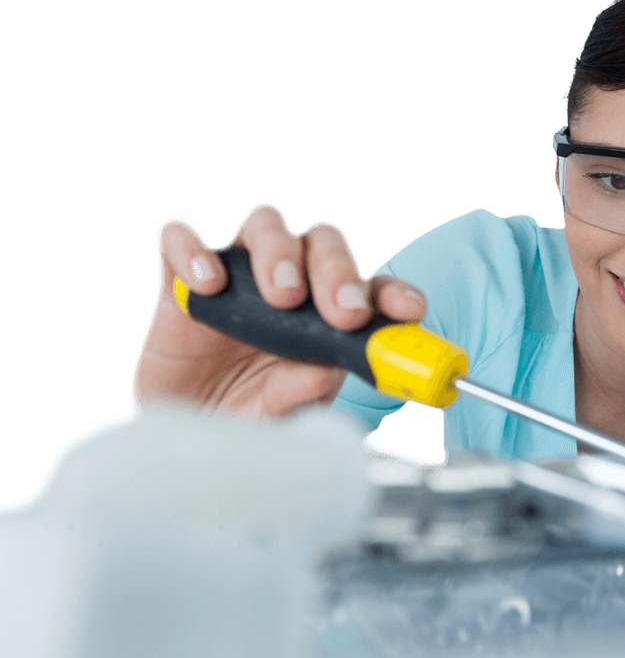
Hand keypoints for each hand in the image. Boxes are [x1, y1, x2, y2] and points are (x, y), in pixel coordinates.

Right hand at [132, 203, 426, 417]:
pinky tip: (208, 284)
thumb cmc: (251, 417)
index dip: (395, 295)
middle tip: (343, 311)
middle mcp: (293, 286)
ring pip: (266, 225)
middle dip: (340, 270)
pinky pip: (181, 240)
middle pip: (324, 243)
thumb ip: (304, 396)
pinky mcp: (182, 283)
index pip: (374, 289)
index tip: (408, 312)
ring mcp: (239, 277)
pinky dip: (193, 250)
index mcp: (332, 317)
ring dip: (281, 252)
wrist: (188, 432)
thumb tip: (322, 370)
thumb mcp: (284, 417)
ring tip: (282, 297)